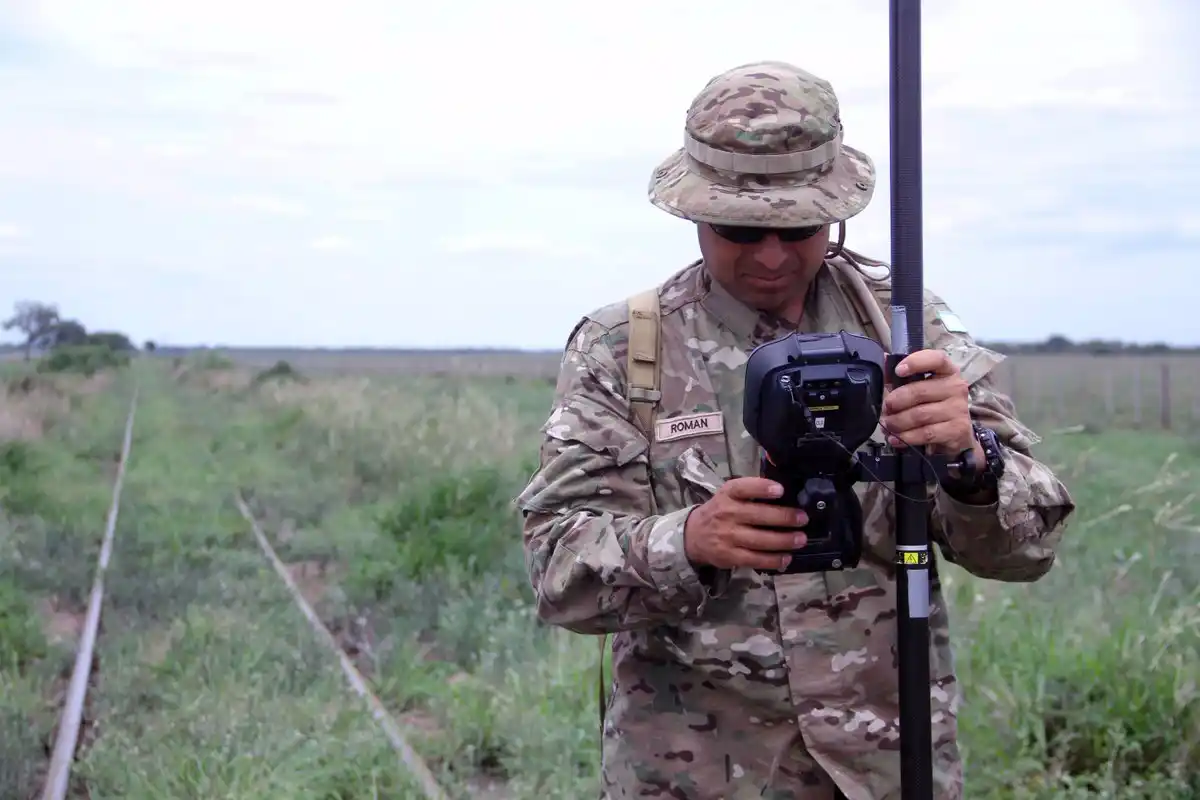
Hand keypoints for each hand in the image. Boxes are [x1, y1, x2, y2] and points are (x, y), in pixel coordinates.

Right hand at [684, 477, 808, 571]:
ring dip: (784, 540)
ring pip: (760, 540)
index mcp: (728, 494)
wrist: (695, 535)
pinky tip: (786, 558)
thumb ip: (751, 492)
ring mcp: (727, 536)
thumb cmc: (721, 511)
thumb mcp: (729, 495)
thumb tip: (786, 494)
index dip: (762, 488)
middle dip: (784, 518)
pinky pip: (755, 559)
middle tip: (803, 519)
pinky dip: (773, 560)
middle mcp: (726, 514)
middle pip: (758, 516)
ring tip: (800, 539)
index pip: (743, 488)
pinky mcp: (729, 556)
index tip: (780, 490)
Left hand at [881, 349, 976, 456]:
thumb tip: (883, 359)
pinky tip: (896, 438)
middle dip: (895, 402)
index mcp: (947, 371)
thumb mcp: (920, 388)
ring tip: (888, 425)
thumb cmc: (934, 406)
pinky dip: (906, 437)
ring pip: (919, 415)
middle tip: (885, 410)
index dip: (916, 362)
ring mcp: (959, 409)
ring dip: (898, 422)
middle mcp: (956, 387)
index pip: (936, 359)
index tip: (898, 370)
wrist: (956, 435)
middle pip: (919, 392)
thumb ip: (902, 378)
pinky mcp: (957, 429)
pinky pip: (926, 433)